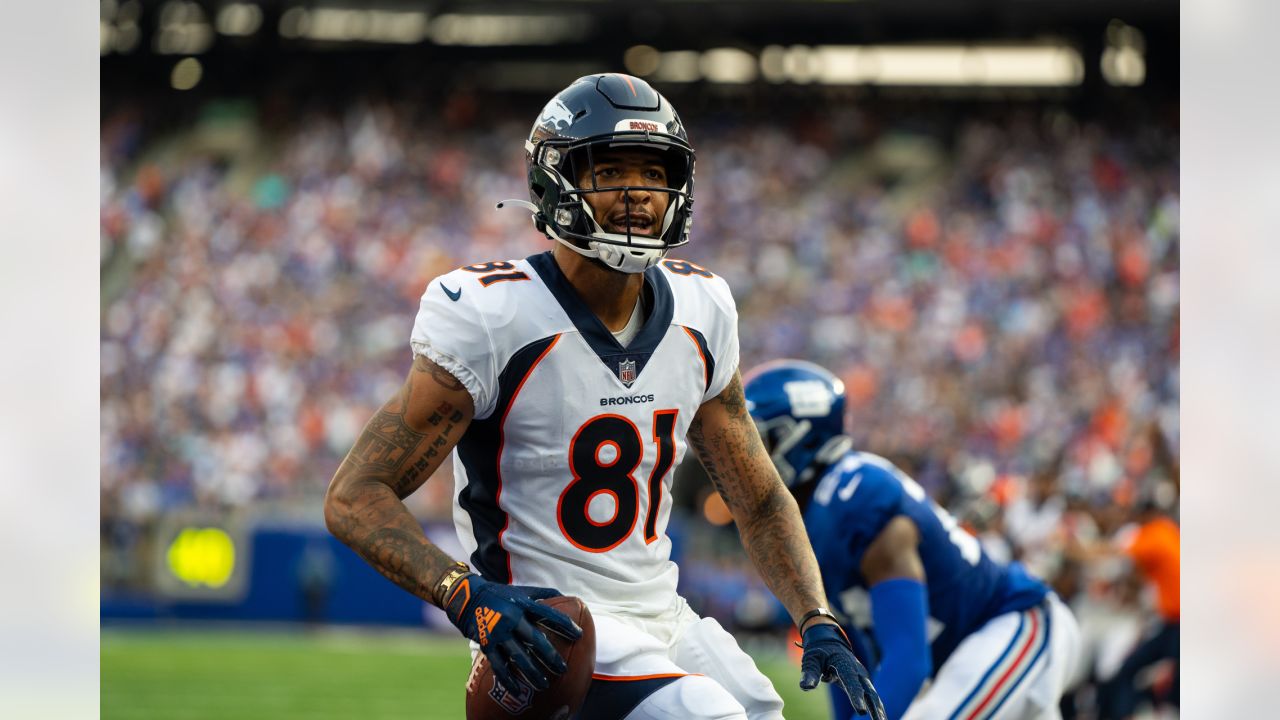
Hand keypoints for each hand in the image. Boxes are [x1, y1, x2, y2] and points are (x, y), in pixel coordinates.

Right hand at [442, 573, 582, 691]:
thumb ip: (544, 594)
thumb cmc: (500, 594)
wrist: (467, 598)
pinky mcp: (487, 644)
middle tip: (563, 669)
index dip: (564, 624)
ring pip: (518, 656)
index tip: (579, 635)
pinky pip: (499, 665)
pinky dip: (509, 679)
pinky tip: (518, 690)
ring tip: (544, 685)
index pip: (548, 614)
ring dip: (532, 672)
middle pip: (535, 639)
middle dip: (551, 655)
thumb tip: (568, 597)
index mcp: (522, 604)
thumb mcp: (521, 590)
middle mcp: (511, 618)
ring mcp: (498, 632)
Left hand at [799, 622, 886, 719]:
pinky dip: (877, 707)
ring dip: (879, 709)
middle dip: (874, 707)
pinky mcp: (864, 683)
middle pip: (867, 690)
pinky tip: (880, 718)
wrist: (830, 643)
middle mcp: (857, 671)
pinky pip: (872, 697)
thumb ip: (810, 672)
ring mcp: (862, 677)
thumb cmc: (819, 653)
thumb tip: (805, 687)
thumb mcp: (811, 659)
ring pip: (872, 695)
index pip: (850, 681)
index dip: (856, 696)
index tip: (861, 711)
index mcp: (844, 663)